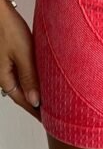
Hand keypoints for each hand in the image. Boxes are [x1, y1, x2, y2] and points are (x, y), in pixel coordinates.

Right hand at [0, 1, 40, 121]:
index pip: (23, 101)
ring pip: (21, 83)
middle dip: (36, 103)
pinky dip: (31, 78)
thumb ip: (29, 77)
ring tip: (49, 96)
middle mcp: (2, 74)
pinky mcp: (8, 55)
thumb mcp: (23, 54)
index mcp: (4, 78)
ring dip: (34, 90)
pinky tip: (40, 76)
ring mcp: (4, 65)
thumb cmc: (7, 28)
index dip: (36, 111)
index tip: (48, 120)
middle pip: (22, 94)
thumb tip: (35, 100)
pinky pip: (20, 72)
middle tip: (52, 112)